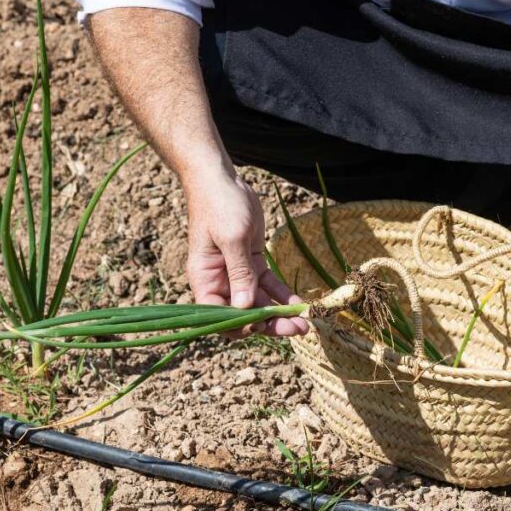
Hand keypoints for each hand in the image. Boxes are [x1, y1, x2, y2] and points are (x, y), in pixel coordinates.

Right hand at [184, 168, 306, 336]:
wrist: (222, 180)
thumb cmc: (220, 206)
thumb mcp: (232, 238)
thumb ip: (240, 273)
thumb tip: (246, 307)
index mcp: (205, 280)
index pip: (218, 316)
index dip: (239, 327)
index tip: (263, 326)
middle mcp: (219, 283)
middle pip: (243, 314)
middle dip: (269, 325)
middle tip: (297, 330)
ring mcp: (236, 275)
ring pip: (259, 303)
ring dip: (280, 314)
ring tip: (305, 323)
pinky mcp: (252, 264)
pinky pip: (268, 286)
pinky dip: (282, 296)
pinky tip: (300, 304)